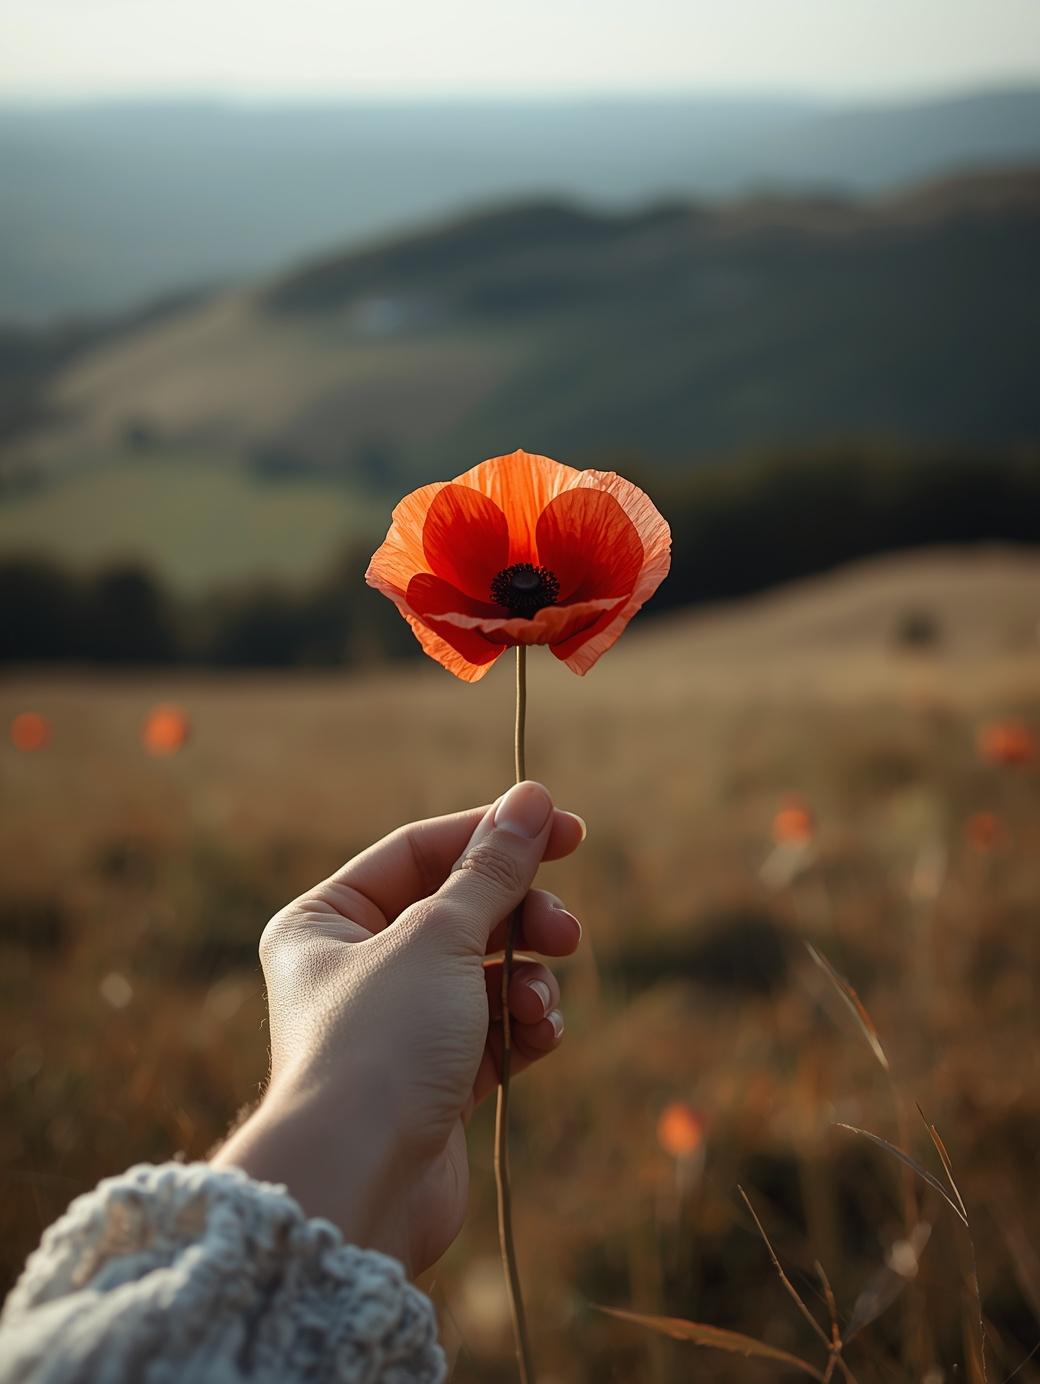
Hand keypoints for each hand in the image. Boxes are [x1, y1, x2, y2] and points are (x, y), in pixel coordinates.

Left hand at [211, 780, 584, 1273]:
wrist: (359, 1183)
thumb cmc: (381, 1044)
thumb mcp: (441, 936)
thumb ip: (493, 868)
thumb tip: (532, 796)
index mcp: (325, 920)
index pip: (420, 851)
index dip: (495, 834)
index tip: (568, 828)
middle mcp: (354, 968)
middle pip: (459, 911)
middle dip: (519, 918)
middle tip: (566, 932)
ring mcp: (394, 1026)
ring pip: (484, 972)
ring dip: (525, 980)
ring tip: (537, 1005)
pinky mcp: (431, 1079)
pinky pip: (490, 1029)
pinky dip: (521, 1027)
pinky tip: (538, 1037)